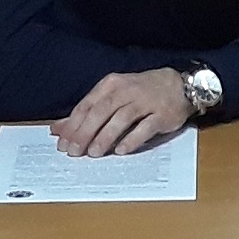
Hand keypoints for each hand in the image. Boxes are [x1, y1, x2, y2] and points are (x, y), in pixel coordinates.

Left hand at [50, 68, 193, 157]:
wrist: (181, 85)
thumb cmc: (142, 92)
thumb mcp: (113, 95)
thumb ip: (86, 112)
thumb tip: (57, 129)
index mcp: (112, 85)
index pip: (87, 104)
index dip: (74, 125)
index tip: (63, 143)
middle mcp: (127, 91)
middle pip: (101, 111)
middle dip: (86, 132)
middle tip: (75, 151)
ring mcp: (146, 102)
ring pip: (121, 119)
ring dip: (106, 137)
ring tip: (94, 153)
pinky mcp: (162, 114)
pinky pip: (145, 127)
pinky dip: (132, 139)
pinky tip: (121, 151)